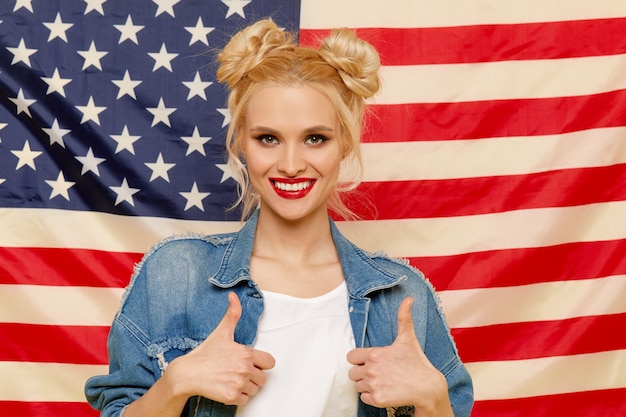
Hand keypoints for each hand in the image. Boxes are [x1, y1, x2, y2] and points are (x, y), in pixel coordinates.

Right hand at [167, 292, 274, 405]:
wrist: (187, 374)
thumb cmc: (204, 354)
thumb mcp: (221, 332)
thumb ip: (232, 314)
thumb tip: (233, 296)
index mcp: (246, 353)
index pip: (270, 362)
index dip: (262, 363)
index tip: (252, 362)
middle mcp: (244, 369)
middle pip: (263, 378)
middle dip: (254, 376)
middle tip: (239, 372)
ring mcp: (239, 383)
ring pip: (254, 390)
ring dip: (246, 387)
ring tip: (232, 379)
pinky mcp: (232, 396)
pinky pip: (244, 400)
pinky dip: (238, 396)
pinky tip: (228, 388)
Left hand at [347, 297, 451, 415]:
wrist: (428, 388)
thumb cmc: (417, 363)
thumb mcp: (408, 338)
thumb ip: (404, 318)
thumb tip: (409, 299)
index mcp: (375, 354)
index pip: (351, 357)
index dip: (359, 359)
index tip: (371, 361)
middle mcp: (371, 369)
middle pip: (352, 373)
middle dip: (362, 373)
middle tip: (378, 373)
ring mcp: (374, 385)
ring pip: (358, 386)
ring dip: (367, 385)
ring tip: (383, 381)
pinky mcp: (378, 399)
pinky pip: (364, 398)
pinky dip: (372, 396)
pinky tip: (384, 391)